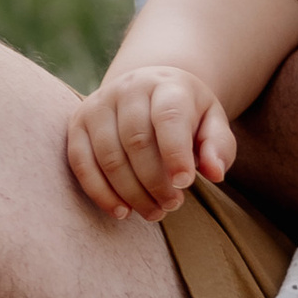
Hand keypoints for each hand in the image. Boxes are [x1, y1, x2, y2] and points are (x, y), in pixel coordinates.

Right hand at [65, 65, 234, 222]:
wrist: (148, 88)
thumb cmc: (186, 113)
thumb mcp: (211, 121)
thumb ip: (218, 145)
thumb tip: (215, 172)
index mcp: (166, 84)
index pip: (168, 117)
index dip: (175, 153)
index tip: (185, 184)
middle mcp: (128, 88)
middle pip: (137, 141)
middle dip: (155, 181)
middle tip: (172, 205)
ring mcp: (98, 104)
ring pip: (109, 155)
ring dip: (131, 192)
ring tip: (154, 212)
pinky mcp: (78, 123)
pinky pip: (81, 162)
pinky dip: (100, 192)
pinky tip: (122, 212)